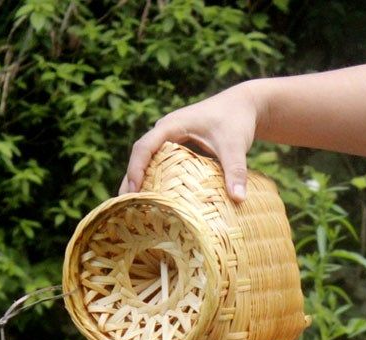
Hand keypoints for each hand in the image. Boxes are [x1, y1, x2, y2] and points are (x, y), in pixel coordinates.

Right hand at [118, 82, 259, 201]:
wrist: (245, 105)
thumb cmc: (237, 121)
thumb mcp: (236, 146)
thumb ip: (236, 171)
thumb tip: (239, 199)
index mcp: (172, 125)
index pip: (144, 147)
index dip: (136, 169)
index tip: (133, 192)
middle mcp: (166, 130)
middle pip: (139, 156)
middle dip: (129, 180)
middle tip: (121, 207)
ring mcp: (171, 138)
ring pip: (147, 160)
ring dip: (138, 181)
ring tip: (130, 209)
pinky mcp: (179, 147)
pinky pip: (159, 163)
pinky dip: (153, 179)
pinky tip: (153, 200)